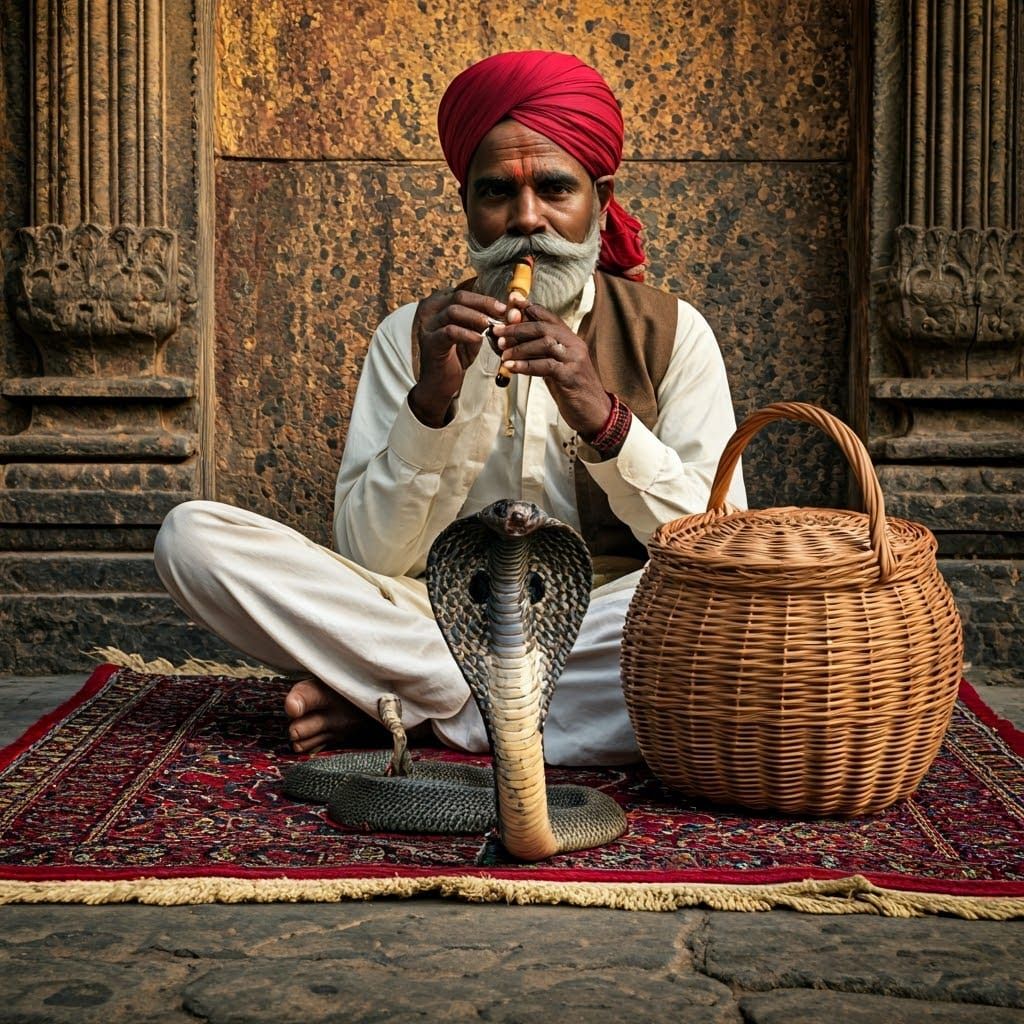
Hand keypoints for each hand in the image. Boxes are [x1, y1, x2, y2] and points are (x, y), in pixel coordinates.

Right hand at [408, 289, 507, 426]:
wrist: (441, 383)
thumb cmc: (457, 356)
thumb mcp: (473, 333)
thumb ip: (485, 321)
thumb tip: (510, 312)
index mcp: (442, 304)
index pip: (466, 292)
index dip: (486, 298)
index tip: (505, 307)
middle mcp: (432, 311)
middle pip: (460, 296)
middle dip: (484, 303)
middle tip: (503, 312)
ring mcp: (429, 326)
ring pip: (453, 310)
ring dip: (477, 317)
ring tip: (492, 325)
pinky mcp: (430, 342)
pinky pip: (449, 331)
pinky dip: (467, 333)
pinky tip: (479, 339)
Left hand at [493, 299, 611, 438]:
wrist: (595, 413)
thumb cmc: (572, 390)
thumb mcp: (557, 367)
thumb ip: (542, 353)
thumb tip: (516, 343)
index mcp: (571, 340)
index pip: (549, 317)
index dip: (530, 308)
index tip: (512, 302)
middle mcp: (575, 345)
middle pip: (544, 327)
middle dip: (518, 328)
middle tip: (498, 334)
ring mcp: (575, 359)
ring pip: (545, 343)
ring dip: (520, 347)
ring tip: (503, 354)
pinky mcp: (571, 376)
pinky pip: (546, 366)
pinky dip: (526, 365)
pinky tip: (511, 367)